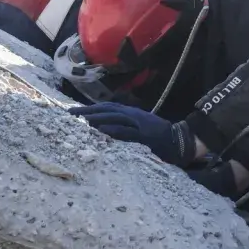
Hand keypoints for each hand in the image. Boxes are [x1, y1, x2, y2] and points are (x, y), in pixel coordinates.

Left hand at [75, 103, 192, 165]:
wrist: (179, 140)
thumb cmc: (159, 135)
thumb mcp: (140, 126)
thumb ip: (124, 125)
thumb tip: (105, 127)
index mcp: (131, 113)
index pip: (107, 107)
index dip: (90, 108)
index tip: (74, 110)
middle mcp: (133, 115)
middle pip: (106, 110)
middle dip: (87, 111)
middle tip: (69, 113)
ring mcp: (138, 125)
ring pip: (114, 118)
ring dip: (97, 118)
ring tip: (80, 120)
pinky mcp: (143, 136)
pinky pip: (126, 132)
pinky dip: (113, 130)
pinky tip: (101, 131)